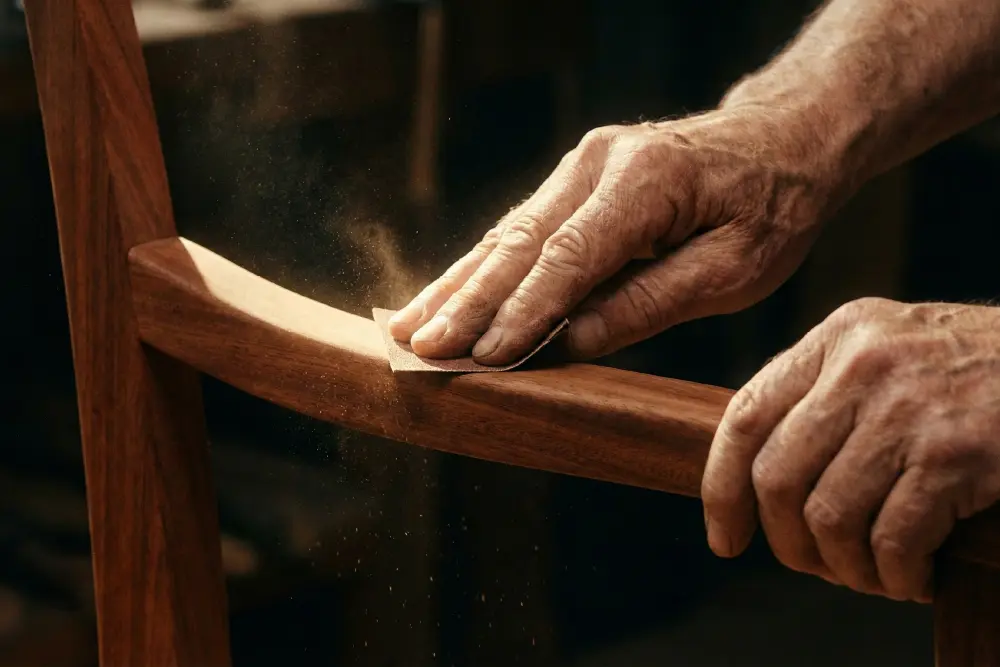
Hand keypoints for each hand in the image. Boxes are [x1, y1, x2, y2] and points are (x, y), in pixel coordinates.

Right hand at [388, 108, 839, 363]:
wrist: (783, 140)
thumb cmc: (773, 208)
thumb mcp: (734, 270)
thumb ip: (649, 304)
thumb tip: (567, 344)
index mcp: (646, 181)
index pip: (567, 257)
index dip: (521, 312)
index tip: (480, 358)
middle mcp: (597, 163)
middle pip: (518, 243)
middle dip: (466, 302)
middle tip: (419, 349)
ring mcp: (579, 167)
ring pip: (505, 235)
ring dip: (457, 286)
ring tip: (408, 328)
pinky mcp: (573, 181)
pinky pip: (518, 230)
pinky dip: (480, 269)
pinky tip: (445, 296)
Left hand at [702, 297, 999, 601]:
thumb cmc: (974, 370)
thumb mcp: (886, 349)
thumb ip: (825, 394)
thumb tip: (759, 476)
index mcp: (836, 339)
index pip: (745, 417)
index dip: (721, 488)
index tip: (724, 536)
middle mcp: (862, 366)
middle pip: (776, 476)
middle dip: (787, 542)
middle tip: (816, 565)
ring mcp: (908, 410)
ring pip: (828, 517)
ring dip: (846, 568)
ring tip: (873, 575)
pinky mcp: (955, 455)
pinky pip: (892, 541)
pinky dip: (896, 576)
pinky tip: (914, 577)